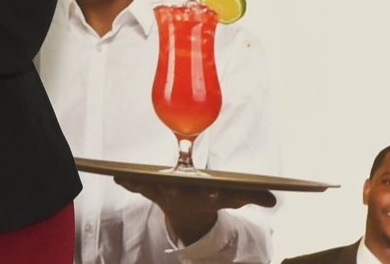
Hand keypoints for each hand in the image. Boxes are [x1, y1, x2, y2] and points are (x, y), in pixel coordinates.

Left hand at [112, 176, 271, 244]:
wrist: (189, 214)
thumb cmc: (211, 197)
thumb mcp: (232, 197)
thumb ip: (251, 195)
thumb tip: (273, 198)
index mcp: (206, 198)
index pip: (213, 197)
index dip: (215, 195)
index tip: (215, 191)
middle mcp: (184, 197)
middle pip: (180, 192)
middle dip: (175, 188)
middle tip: (171, 182)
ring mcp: (165, 195)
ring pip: (153, 189)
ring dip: (142, 183)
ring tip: (128, 176)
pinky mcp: (151, 191)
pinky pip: (137, 186)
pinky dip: (127, 182)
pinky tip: (116, 176)